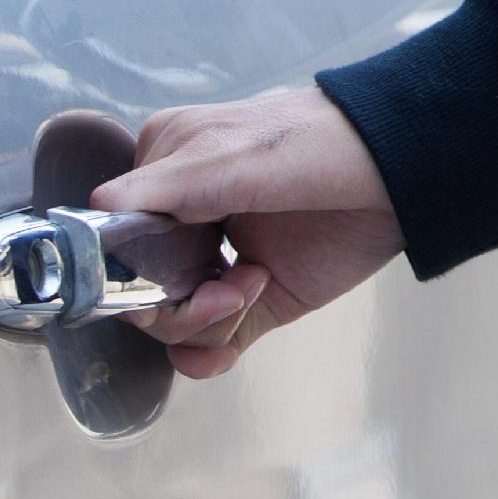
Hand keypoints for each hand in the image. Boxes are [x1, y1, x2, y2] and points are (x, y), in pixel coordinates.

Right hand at [92, 84, 403, 377]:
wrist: (402, 171)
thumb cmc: (319, 145)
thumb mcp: (233, 155)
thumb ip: (163, 186)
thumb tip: (95, 210)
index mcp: (168, 170)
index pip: (115, 238)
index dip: (133, 268)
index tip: (170, 272)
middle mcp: (188, 217)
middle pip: (140, 290)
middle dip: (175, 303)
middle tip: (226, 287)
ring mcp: (223, 260)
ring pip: (172, 322)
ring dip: (204, 322)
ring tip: (252, 286)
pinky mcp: (258, 297)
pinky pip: (209, 345)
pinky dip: (207, 354)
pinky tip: (223, 344)